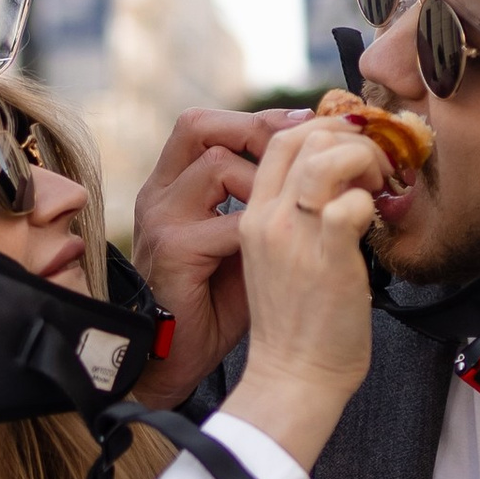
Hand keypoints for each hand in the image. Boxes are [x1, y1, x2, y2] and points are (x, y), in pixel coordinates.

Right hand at [131, 104, 308, 386]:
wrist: (179, 358)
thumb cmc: (216, 301)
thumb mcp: (242, 238)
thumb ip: (264, 200)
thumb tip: (320, 164)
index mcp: (171, 187)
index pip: (204, 126)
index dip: (254, 120)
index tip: (303, 125)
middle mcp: (159, 195)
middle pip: (200, 127)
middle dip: (257, 130)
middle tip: (303, 149)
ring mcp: (162, 220)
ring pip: (218, 166)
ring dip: (267, 182)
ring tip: (296, 206)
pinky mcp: (174, 250)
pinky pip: (230, 221)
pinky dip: (265, 229)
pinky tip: (287, 245)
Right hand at [227, 115, 380, 472]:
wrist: (292, 376)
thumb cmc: (297, 327)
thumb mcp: (282, 260)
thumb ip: (300, 222)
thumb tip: (342, 192)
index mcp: (255, 216)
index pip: (281, 141)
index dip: (324, 129)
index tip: (353, 147)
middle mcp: (269, 218)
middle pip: (304, 137)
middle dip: (350, 137)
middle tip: (375, 166)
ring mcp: (294, 236)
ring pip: (326, 156)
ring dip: (363, 159)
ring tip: (377, 187)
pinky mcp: (326, 257)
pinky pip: (351, 202)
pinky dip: (371, 201)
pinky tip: (377, 220)